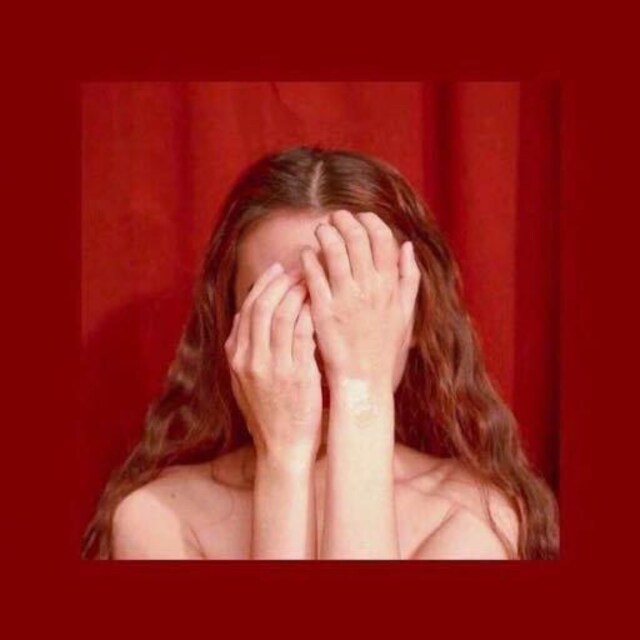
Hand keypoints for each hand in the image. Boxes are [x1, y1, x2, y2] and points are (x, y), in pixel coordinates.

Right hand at [224, 262, 322, 465]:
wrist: (282, 448)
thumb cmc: (269, 414)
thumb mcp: (244, 382)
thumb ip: (243, 349)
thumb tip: (245, 317)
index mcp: (237, 358)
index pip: (248, 309)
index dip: (264, 285)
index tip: (278, 270)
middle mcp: (251, 359)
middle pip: (263, 306)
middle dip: (281, 282)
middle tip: (298, 268)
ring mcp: (273, 367)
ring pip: (282, 316)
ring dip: (298, 293)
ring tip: (312, 279)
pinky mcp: (296, 375)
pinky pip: (303, 335)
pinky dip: (310, 314)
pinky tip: (321, 304)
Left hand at [300, 209, 419, 389]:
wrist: (364, 381)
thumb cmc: (385, 350)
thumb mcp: (405, 314)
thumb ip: (409, 279)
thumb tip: (408, 246)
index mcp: (390, 287)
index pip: (383, 240)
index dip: (371, 222)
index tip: (361, 217)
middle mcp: (370, 289)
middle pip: (357, 240)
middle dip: (345, 221)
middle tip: (336, 217)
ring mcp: (345, 299)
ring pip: (334, 252)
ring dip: (326, 234)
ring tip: (320, 230)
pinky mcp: (323, 311)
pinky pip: (314, 276)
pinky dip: (309, 259)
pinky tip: (305, 253)